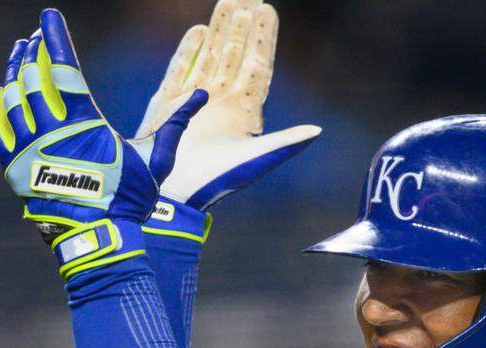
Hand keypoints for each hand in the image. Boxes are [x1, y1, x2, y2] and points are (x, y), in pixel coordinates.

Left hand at [0, 9, 205, 277]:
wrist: (99, 239)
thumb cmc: (130, 199)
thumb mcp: (156, 159)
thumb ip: (175, 123)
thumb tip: (202, 95)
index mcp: (85, 124)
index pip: (64, 68)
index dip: (56, 38)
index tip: (48, 16)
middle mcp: (51, 133)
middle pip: (33, 78)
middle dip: (34, 52)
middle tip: (34, 38)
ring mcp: (29, 151)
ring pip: (13, 100)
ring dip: (14, 73)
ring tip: (18, 57)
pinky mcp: (16, 169)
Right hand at [136, 0, 320, 209]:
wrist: (172, 191)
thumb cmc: (216, 180)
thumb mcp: (254, 159)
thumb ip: (284, 142)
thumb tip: (317, 131)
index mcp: (244, 113)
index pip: (258, 67)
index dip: (263, 39)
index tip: (268, 10)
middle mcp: (222, 104)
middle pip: (235, 56)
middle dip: (242, 26)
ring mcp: (195, 101)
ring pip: (211, 56)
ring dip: (220, 30)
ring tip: (227, 1)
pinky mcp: (169, 103)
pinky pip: (182, 69)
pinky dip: (190, 51)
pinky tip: (199, 31)